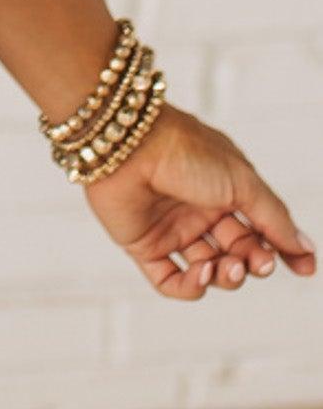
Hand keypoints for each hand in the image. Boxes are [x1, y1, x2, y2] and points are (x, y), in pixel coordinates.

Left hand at [80, 99, 316, 298]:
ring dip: (227, 276)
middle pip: (236, 251)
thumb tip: (304, 248)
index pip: (259, 226)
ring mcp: (171, 228)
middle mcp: (198, 209)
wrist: (127, 144)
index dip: (281, 248)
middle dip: (254, 263)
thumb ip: (273, 219)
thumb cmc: (186, 151)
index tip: (305, 268)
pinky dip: (192, 286)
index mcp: (223, 187)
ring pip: (209, 270)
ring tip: (232, 267)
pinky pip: (172, 281)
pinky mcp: (144, 246)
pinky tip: (202, 274)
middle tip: (260, 263)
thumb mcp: (242, 182)